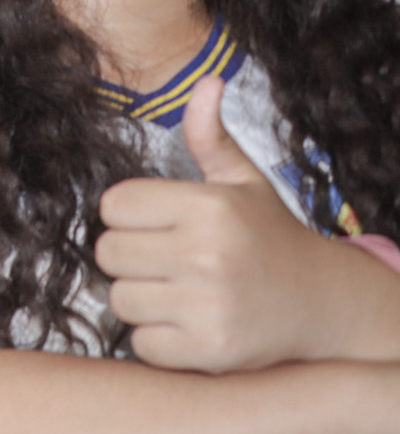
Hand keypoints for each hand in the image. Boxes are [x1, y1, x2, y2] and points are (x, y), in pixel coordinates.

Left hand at [98, 76, 338, 371]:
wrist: (325, 305)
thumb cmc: (271, 239)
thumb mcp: (245, 183)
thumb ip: (211, 137)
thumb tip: (207, 83)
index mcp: (209, 206)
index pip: (113, 205)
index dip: (130, 216)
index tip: (159, 226)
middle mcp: (208, 253)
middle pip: (107, 252)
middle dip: (131, 257)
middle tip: (169, 262)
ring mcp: (209, 304)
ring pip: (119, 298)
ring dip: (141, 299)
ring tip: (181, 293)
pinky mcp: (210, 351)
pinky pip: (140, 342)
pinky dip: (158, 339)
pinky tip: (190, 325)